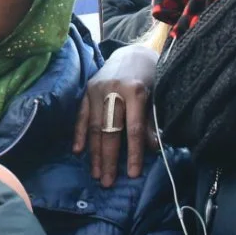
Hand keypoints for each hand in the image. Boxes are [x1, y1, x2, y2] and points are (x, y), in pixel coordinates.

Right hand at [72, 43, 156, 186]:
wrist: (133, 53)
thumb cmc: (151, 77)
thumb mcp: (157, 96)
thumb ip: (151, 121)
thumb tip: (152, 148)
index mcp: (135, 90)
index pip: (133, 128)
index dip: (133, 153)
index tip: (132, 174)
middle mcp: (113, 90)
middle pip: (110, 130)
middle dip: (109, 159)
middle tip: (108, 182)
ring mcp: (96, 89)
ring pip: (94, 126)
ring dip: (94, 153)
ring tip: (96, 173)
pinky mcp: (86, 90)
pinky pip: (81, 115)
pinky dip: (79, 134)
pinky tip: (78, 151)